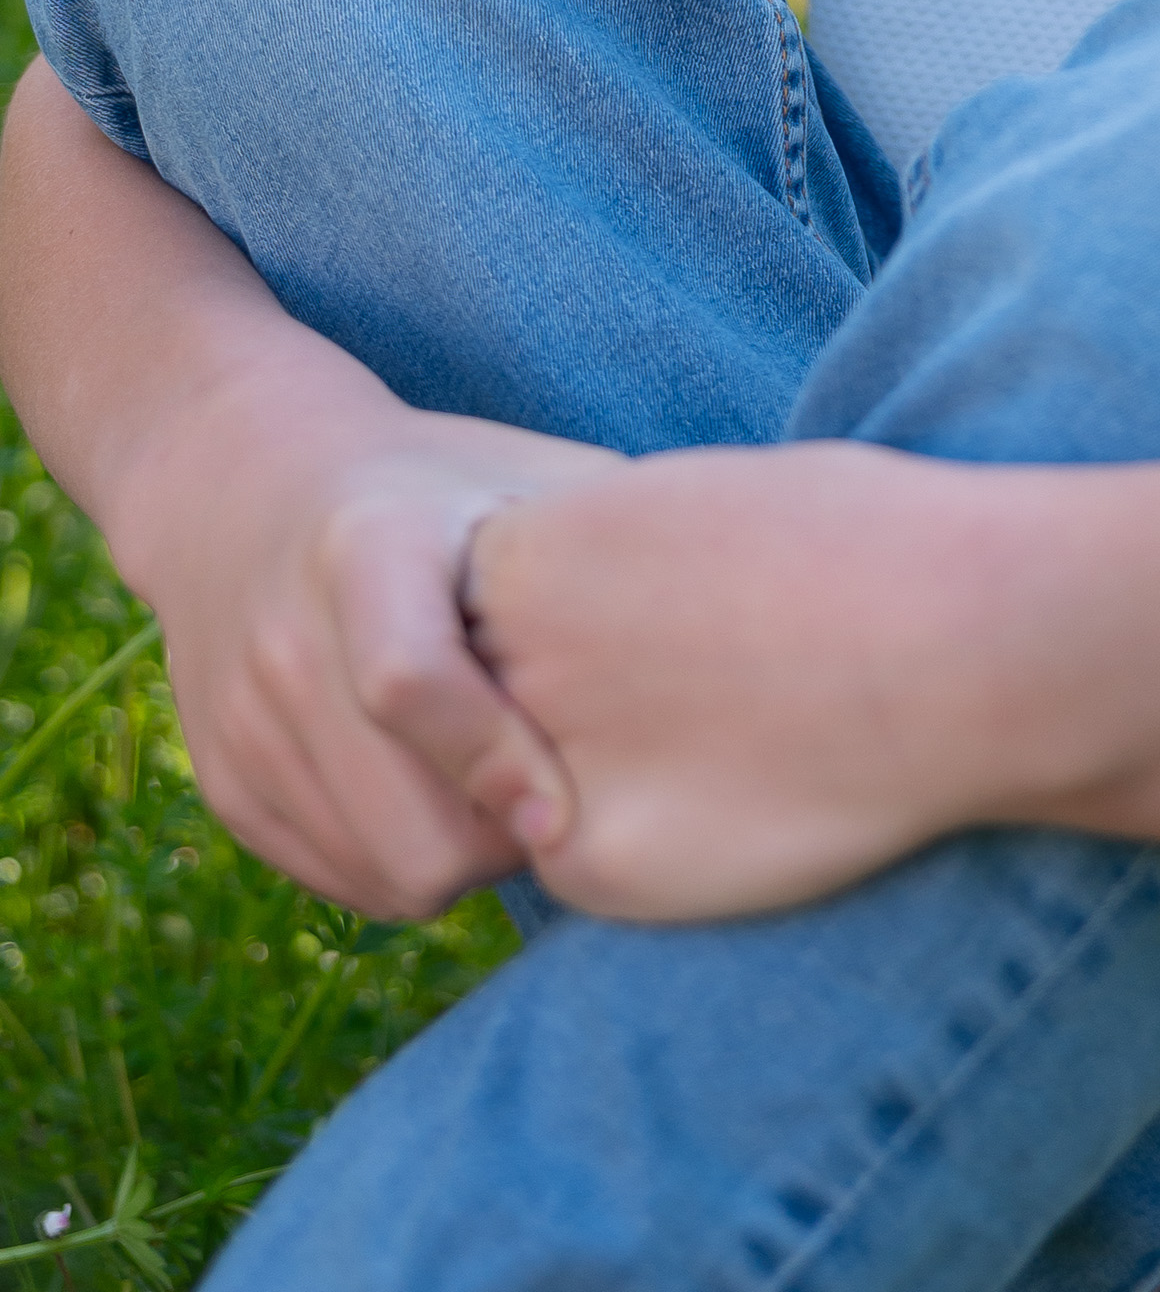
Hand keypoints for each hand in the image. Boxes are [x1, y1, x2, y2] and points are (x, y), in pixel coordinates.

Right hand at [126, 381, 621, 919]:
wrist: (249, 488)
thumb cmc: (440, 484)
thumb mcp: (520, 476)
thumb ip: (611, 541)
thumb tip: (737, 618)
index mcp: (367, 544)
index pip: (410, 682)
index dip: (498, 760)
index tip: (565, 810)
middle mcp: (286, 637)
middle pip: (404, 823)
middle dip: (503, 841)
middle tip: (559, 796)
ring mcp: (240, 720)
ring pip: (380, 871)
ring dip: (461, 860)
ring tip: (507, 790)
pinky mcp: (224, 781)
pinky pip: (338, 881)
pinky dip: (402, 865)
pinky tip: (442, 799)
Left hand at [463, 443, 1020, 922]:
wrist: (953, 636)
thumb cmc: (848, 544)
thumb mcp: (683, 503)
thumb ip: (596, 563)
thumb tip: (577, 612)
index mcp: (521, 556)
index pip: (487, 613)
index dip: (574, 622)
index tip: (667, 618)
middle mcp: (503, 664)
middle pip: (500, 704)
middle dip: (573, 705)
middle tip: (692, 687)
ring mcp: (537, 770)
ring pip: (531, 792)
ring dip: (601, 776)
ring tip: (725, 732)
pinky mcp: (591, 865)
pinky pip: (580, 863)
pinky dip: (648, 841)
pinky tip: (741, 788)